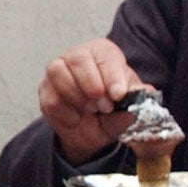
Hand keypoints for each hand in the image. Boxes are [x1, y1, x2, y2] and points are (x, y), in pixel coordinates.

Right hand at [40, 38, 143, 163]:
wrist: (93, 133)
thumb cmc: (112, 111)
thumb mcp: (129, 107)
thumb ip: (136, 100)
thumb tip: (142, 95)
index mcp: (102, 53)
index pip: (104, 53)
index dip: (112, 74)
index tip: (119, 95)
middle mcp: (77, 57)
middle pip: (78, 58)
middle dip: (92, 84)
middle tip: (105, 106)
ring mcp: (58, 72)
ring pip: (58, 71)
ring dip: (76, 95)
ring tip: (91, 110)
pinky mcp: (45, 91)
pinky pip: (50, 96)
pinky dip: (66, 111)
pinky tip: (77, 118)